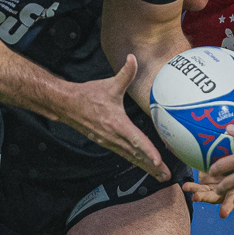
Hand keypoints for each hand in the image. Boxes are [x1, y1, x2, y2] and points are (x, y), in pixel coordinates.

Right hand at [62, 55, 169, 179]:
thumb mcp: (109, 84)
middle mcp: (114, 137)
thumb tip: (132, 58)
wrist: (67, 106)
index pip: (135, 140)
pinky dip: (136, 162)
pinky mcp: (107, 143)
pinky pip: (125, 155)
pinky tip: (146, 167)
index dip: (148, 151)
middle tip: (166, 176)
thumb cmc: (89, 95)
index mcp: (117, 124)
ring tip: (160, 176)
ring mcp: (109, 142)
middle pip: (136, 155)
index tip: (159, 160)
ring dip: (146, 167)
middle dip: (151, 166)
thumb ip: (125, 73)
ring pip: (131, 158)